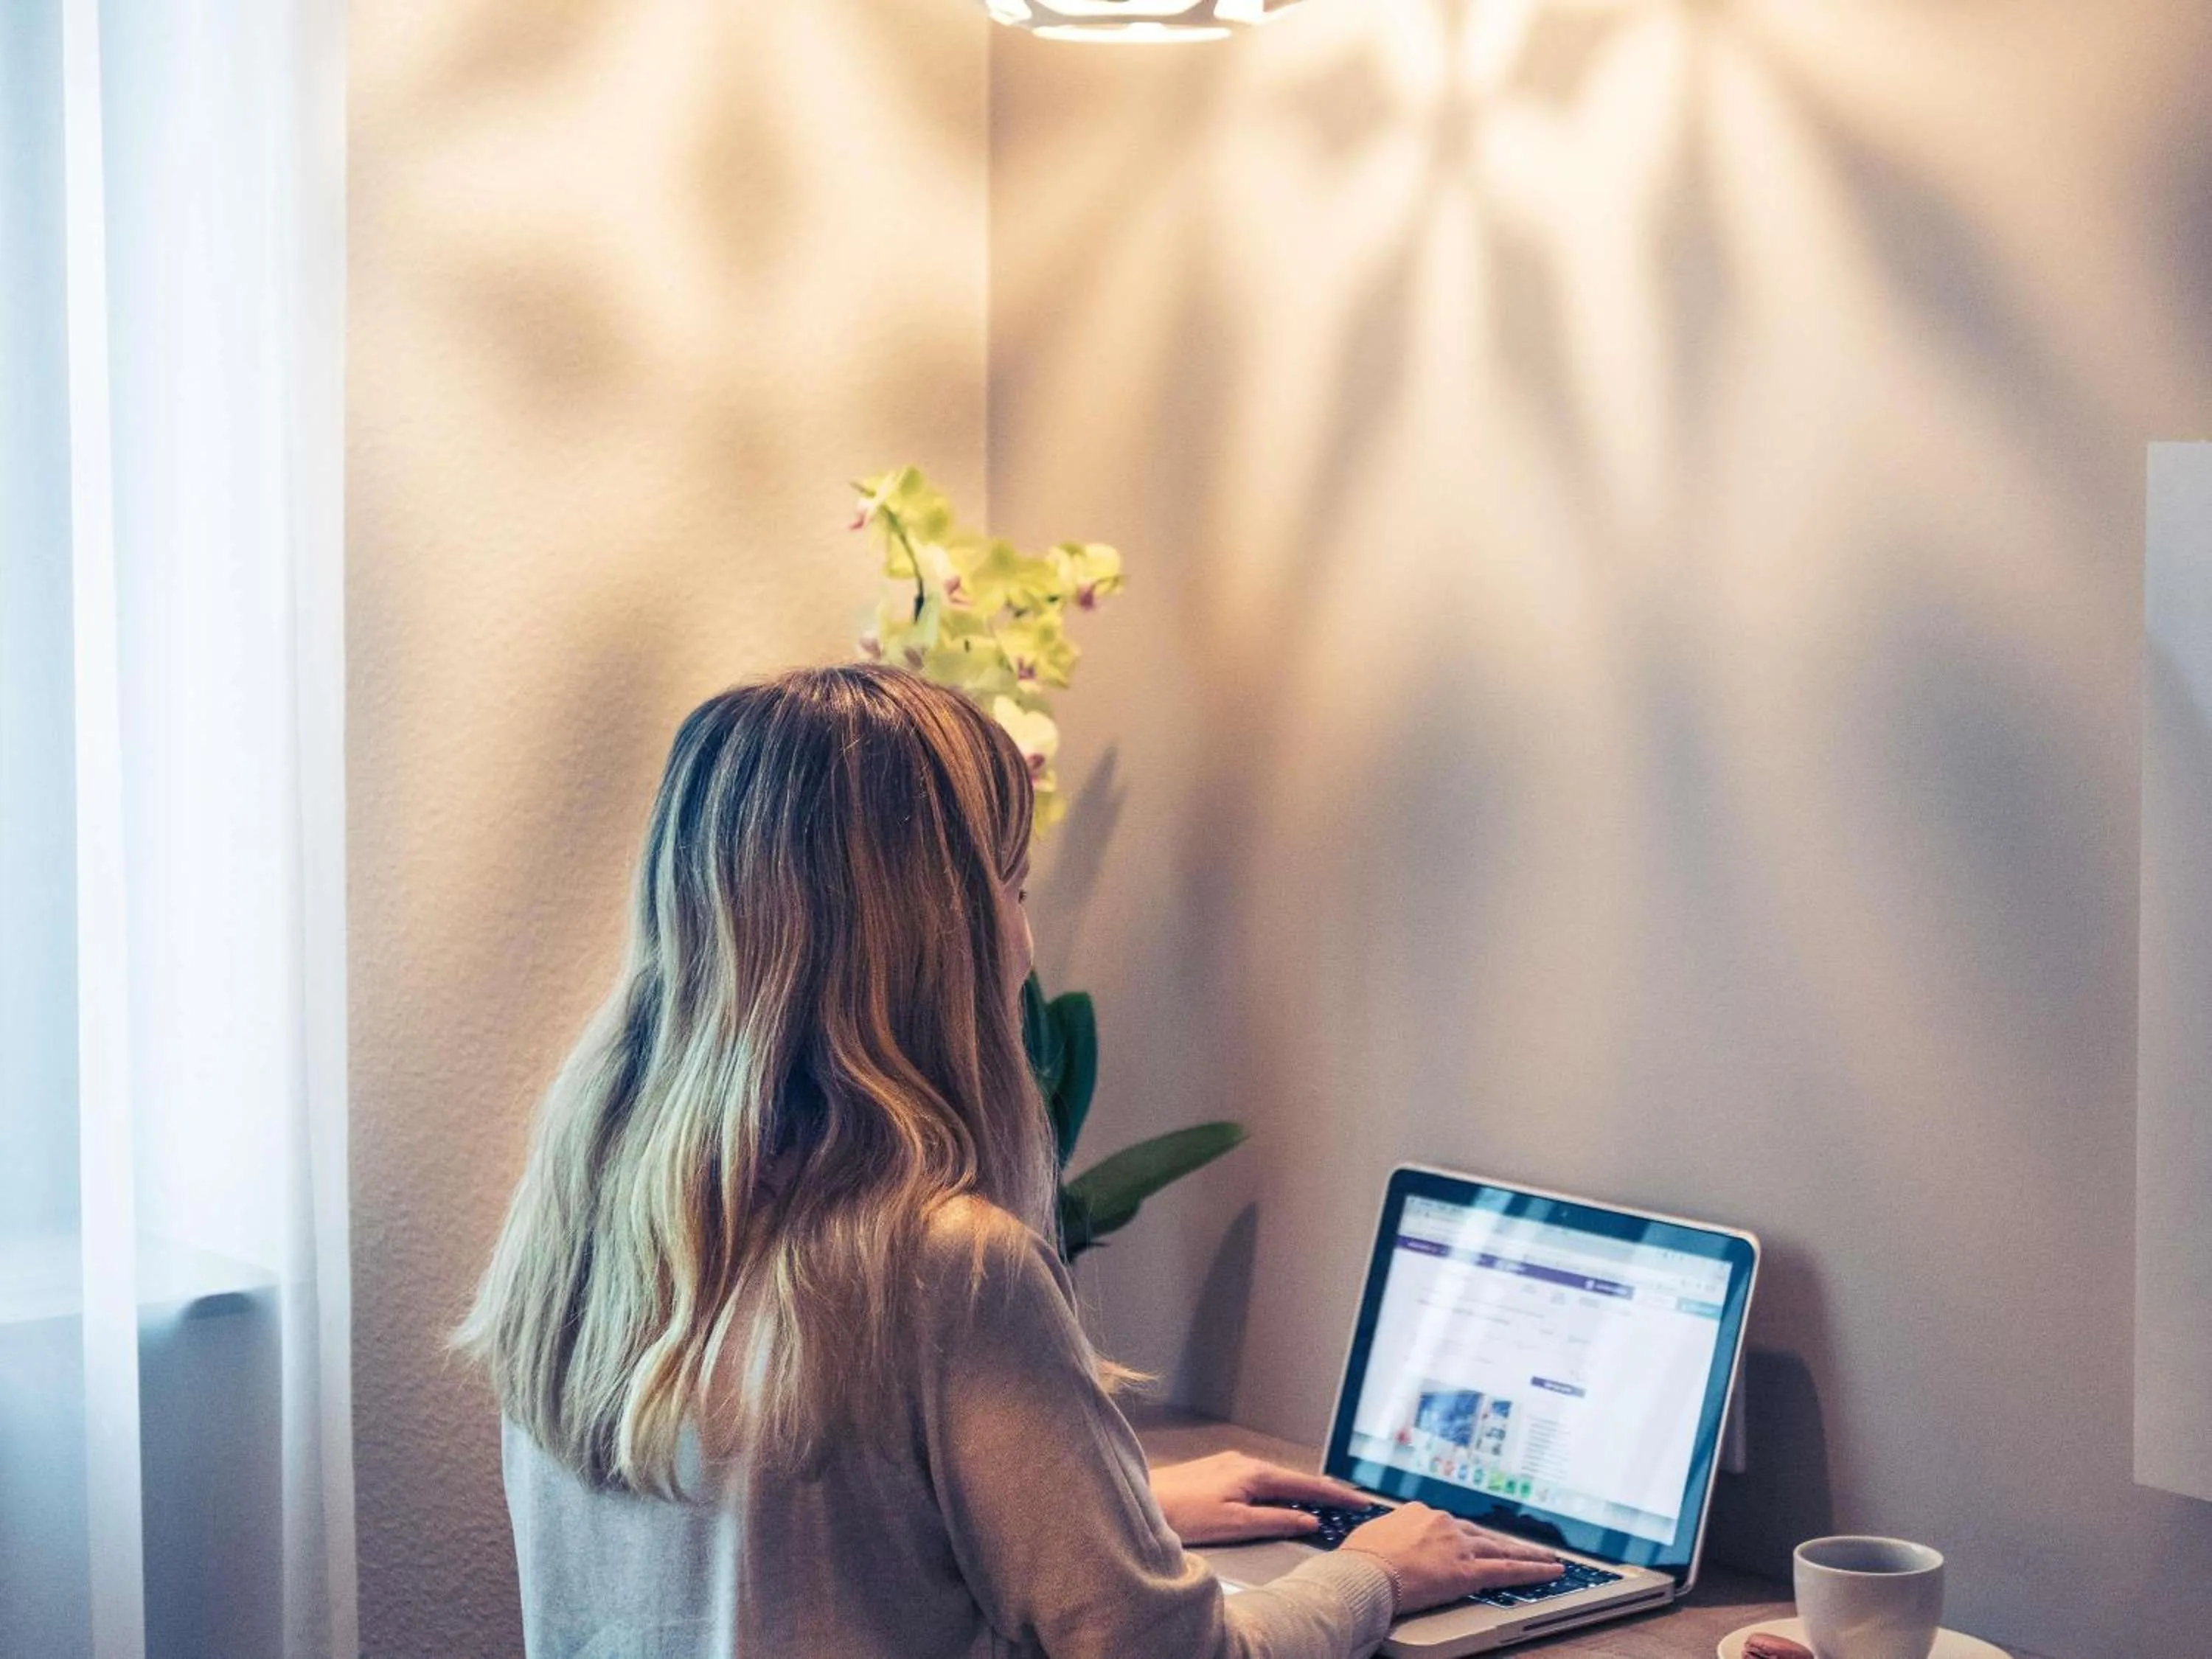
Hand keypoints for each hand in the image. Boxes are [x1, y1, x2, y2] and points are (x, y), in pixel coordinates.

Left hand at [1148, 1452, 1375, 1544]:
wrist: (1146, 1502)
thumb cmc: (1185, 1514)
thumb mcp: (1237, 1524)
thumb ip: (1276, 1520)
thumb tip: (1309, 1521)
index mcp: (1255, 1473)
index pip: (1307, 1485)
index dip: (1336, 1495)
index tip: (1360, 1501)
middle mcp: (1245, 1462)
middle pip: (1294, 1479)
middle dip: (1323, 1492)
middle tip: (1349, 1504)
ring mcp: (1231, 1464)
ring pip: (1276, 1479)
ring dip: (1299, 1491)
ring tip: (1323, 1505)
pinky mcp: (1218, 1471)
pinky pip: (1259, 1480)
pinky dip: (1278, 1490)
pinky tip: (1280, 1500)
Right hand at [1339, 1504, 1563, 1613]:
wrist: (1366, 1571)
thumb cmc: (1361, 1558)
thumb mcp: (1372, 1536)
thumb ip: (1388, 1536)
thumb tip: (1382, 1543)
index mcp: (1420, 1512)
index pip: (1450, 1526)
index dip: (1463, 1538)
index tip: (1469, 1543)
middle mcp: (1443, 1523)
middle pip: (1481, 1535)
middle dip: (1504, 1543)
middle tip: (1526, 1546)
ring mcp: (1458, 1546)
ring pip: (1501, 1550)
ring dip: (1528, 1554)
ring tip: (1548, 1558)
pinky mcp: (1469, 1571)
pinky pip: (1508, 1571)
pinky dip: (1533, 1571)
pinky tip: (1551, 1571)